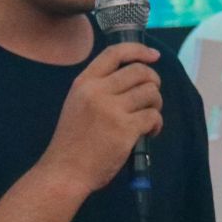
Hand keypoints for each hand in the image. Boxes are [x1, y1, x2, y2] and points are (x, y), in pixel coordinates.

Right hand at [37, 42, 161, 194]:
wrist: (65, 171)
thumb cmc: (73, 142)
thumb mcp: (77, 104)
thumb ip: (99, 89)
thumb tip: (135, 78)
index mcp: (84, 83)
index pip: (115, 53)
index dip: (139, 51)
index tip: (153, 56)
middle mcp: (97, 91)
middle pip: (140, 72)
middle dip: (154, 82)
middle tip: (151, 98)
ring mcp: (111, 109)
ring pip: (150, 93)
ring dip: (156, 104)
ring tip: (149, 118)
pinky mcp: (125, 129)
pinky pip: (153, 116)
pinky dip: (157, 124)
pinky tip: (150, 133)